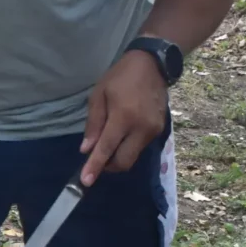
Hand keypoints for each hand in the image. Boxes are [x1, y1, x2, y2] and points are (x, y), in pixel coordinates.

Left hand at [80, 50, 167, 184]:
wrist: (152, 65)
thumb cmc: (120, 77)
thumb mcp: (99, 95)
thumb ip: (93, 124)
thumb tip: (87, 149)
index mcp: (123, 117)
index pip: (107, 149)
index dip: (95, 166)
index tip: (86, 181)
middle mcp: (141, 128)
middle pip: (124, 162)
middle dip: (108, 166)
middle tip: (98, 157)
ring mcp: (153, 130)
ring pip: (133, 157)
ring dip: (119, 156)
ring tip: (110, 140)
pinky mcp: (160, 130)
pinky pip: (141, 147)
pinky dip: (129, 147)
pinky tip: (123, 134)